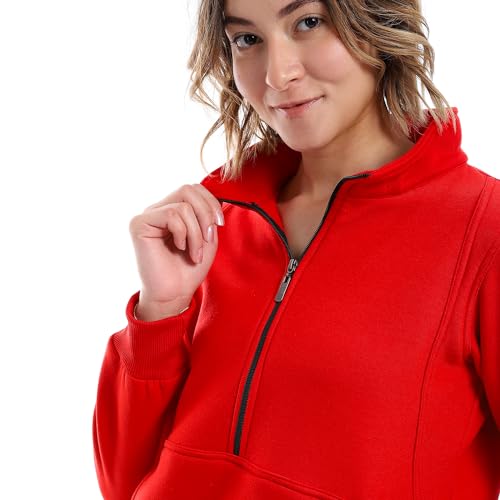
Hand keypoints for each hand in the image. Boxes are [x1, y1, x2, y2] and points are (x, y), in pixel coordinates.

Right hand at [129, 184, 223, 319]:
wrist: (174, 294)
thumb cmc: (189, 269)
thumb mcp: (207, 237)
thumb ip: (208, 214)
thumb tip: (216, 197)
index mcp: (173, 210)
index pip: (193, 188)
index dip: (211, 202)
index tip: (219, 224)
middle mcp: (158, 209)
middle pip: (188, 189)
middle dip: (206, 213)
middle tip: (209, 237)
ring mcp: (147, 215)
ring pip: (183, 206)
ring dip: (196, 232)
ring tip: (195, 253)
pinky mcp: (139, 224)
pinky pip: (172, 216)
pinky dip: (183, 234)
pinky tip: (180, 248)